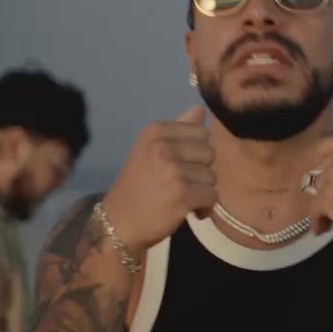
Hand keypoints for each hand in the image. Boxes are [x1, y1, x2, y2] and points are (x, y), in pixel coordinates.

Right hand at [102, 105, 216, 253]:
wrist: (119, 222)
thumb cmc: (138, 185)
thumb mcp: (151, 150)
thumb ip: (178, 129)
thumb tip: (200, 108)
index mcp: (155, 131)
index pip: (201, 133)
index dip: (196, 152)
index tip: (180, 165)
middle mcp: (163, 147)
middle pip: (210, 153)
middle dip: (201, 171)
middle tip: (182, 184)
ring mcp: (173, 171)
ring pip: (212, 176)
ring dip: (202, 191)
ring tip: (182, 198)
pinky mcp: (182, 195)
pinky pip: (212, 196)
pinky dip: (204, 207)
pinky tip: (188, 211)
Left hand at [306, 128, 332, 253]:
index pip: (326, 147)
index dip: (326, 165)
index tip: (332, 178)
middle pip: (319, 168)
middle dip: (324, 184)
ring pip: (314, 189)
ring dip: (321, 202)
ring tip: (332, 217)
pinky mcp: (328, 199)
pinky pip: (313, 210)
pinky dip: (318, 220)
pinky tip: (324, 228)